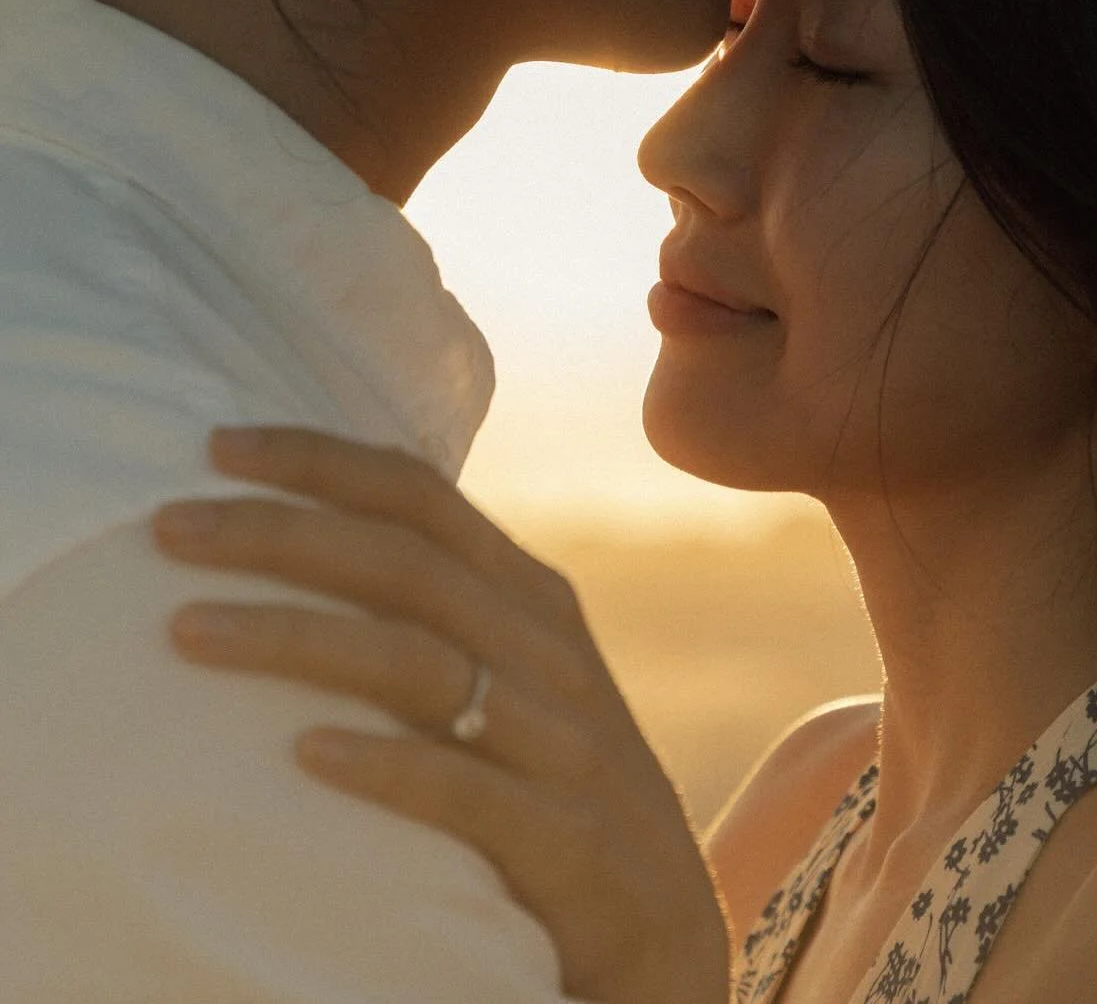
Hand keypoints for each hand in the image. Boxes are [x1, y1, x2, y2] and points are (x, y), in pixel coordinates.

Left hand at [153, 427, 729, 1003]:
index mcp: (532, 598)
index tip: (219, 446)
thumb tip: (320, 543)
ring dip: (298, 638)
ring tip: (187, 631)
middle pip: (407, 564)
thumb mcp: (520, 673)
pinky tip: (303, 756)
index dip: (323, 462)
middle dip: (282, 533)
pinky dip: (385, 765)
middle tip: (170, 526)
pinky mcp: (563, 838)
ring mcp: (562, 741)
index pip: (423, 499)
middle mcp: (547, 651)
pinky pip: (465, 790)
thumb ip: (449, 610)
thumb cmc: (557, 781)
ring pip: (420, 663)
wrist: (660, 916)